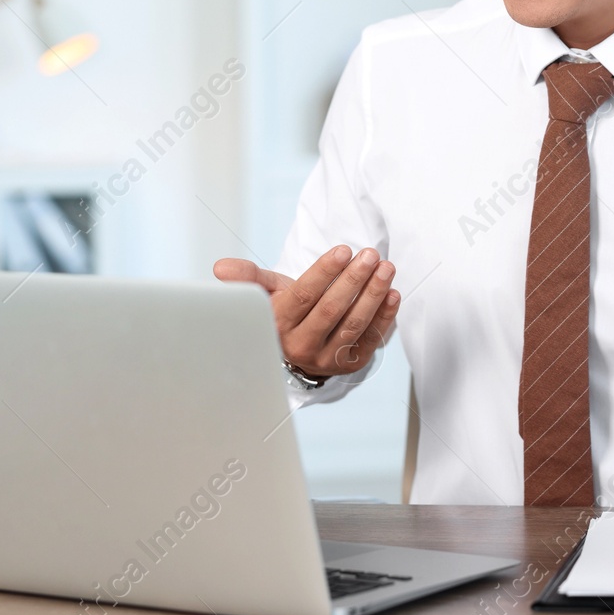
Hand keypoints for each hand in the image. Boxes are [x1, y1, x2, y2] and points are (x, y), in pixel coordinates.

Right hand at [212, 246, 399, 378]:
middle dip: (353, 280)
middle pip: (331, 310)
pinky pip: (371, 338)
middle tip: (371, 255)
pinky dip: (384, 316)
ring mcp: (327, 358)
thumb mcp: (267, 293)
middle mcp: (301, 346)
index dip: (325, 272)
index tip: (344, 250)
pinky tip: (392, 293)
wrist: (300, 347)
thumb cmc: (285, 310)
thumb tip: (221, 268)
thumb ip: (249, 278)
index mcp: (278, 325)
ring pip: (353, 324)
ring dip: (373, 295)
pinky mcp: (350, 364)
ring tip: (386, 268)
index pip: (304, 297)